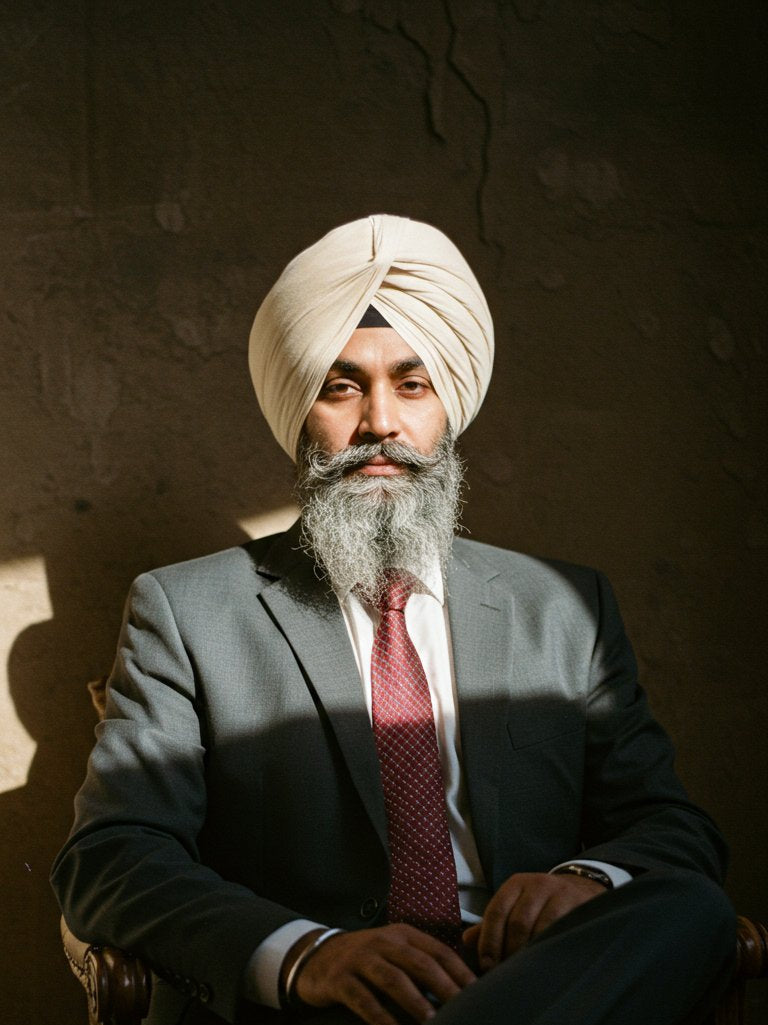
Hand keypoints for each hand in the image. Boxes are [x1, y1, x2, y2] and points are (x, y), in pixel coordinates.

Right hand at [288, 923, 475, 1024]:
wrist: (317, 956)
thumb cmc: (366, 960)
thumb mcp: (393, 952)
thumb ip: (421, 963)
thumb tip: (460, 986)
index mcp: (402, 935)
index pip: (437, 950)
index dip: (459, 971)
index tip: (478, 992)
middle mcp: (383, 943)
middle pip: (419, 963)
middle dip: (445, 986)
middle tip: (464, 1008)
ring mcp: (360, 959)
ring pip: (394, 979)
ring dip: (416, 1002)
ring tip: (433, 1021)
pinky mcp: (341, 980)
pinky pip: (364, 1001)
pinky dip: (382, 1018)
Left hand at [462, 872, 605, 972]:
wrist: (577, 891)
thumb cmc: (538, 905)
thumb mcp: (514, 907)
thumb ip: (491, 924)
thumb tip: (466, 941)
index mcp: (516, 884)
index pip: (496, 912)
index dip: (489, 941)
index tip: (486, 965)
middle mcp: (537, 884)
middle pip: (518, 922)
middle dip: (510, 952)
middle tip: (506, 974)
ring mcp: (560, 894)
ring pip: (540, 929)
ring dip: (530, 954)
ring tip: (524, 973)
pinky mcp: (579, 906)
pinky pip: (562, 932)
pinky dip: (551, 950)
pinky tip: (545, 964)